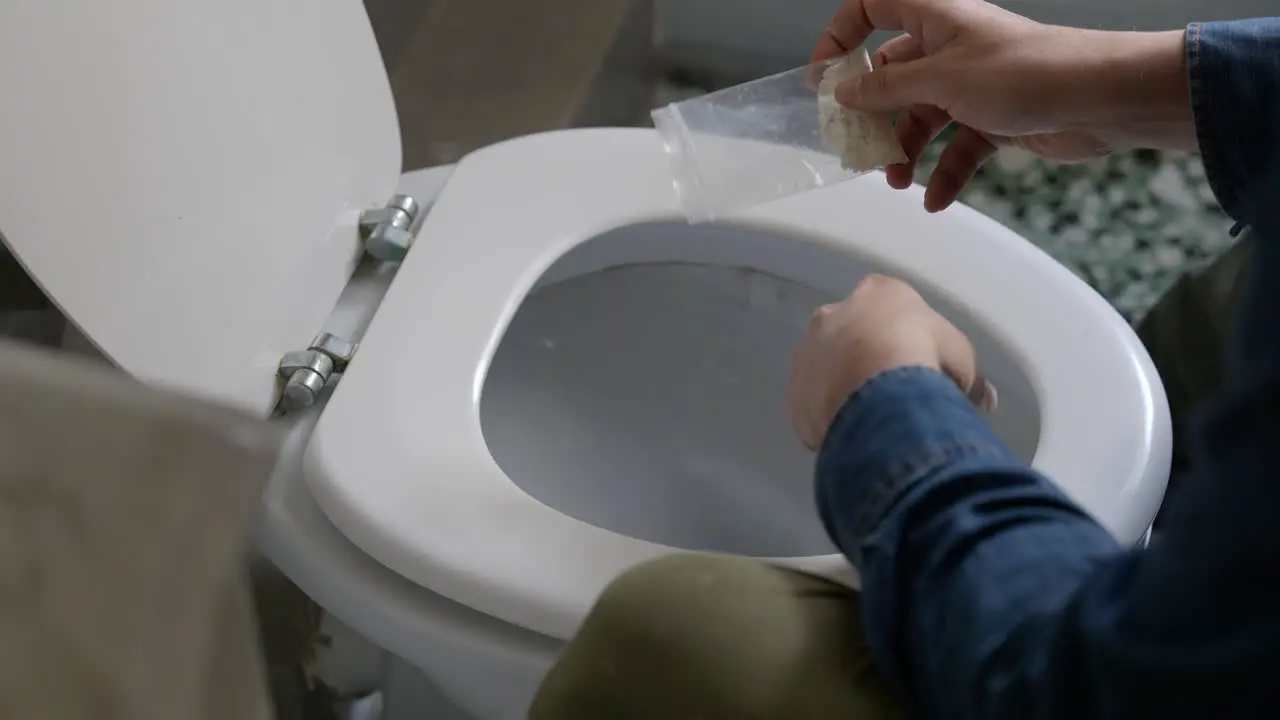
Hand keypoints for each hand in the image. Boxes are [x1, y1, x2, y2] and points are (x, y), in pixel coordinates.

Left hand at [786, 275, 994, 449]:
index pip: (887, 306)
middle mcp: (832, 314)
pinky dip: (828, 420)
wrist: (876, 391)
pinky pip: (811, 407)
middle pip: (848, 334)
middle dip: (864, 357)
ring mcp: (807, 353)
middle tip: (891, 392)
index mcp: (876, 293)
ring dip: (842, 388)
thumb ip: (971, 377)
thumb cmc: (923, 357)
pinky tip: (851, 438)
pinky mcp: (794, 393)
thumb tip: (983, 400)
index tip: (915, 361)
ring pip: (824, 370)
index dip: (902, 334)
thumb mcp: (963, 362)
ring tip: (871, 419)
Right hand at [812, 0, 1191, 210]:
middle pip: (891, 77)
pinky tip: (936, 200)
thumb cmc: (1025, 73)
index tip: (822, 77)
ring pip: (920, 118)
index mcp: (934, 18)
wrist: (1098, 100)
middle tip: (856, 147)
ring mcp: (970, 85)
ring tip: (896, 181)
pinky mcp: (992, 119)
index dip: (840, 36)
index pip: (872, 8)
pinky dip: (944, 174)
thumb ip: (885, 88)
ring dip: (905, 152)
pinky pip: (955, 148)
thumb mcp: (940, 80)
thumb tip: (842, 91)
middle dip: (872, 115)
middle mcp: (948, 48)